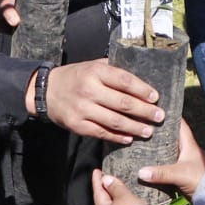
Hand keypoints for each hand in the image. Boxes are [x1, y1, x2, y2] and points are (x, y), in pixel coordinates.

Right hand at [36, 59, 163, 142]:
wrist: (46, 91)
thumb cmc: (75, 77)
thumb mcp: (93, 66)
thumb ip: (113, 70)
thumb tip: (142, 77)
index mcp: (96, 72)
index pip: (125, 81)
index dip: (143, 90)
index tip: (156, 97)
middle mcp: (89, 89)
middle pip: (123, 103)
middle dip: (145, 111)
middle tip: (159, 116)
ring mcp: (82, 109)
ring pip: (114, 121)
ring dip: (135, 127)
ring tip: (149, 131)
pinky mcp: (77, 125)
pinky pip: (101, 133)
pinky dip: (117, 137)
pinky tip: (129, 138)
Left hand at [91, 170, 147, 204]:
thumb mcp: (122, 197)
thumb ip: (115, 188)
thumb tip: (106, 180)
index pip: (98, 191)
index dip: (97, 180)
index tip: (96, 171)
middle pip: (110, 199)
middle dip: (111, 188)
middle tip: (112, 177)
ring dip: (127, 196)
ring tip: (132, 185)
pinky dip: (142, 203)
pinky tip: (149, 198)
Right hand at [137, 119, 204, 197]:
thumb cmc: (201, 180)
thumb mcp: (180, 174)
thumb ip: (161, 173)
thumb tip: (141, 172)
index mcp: (188, 143)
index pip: (177, 122)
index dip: (166, 114)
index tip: (153, 108)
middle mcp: (185, 149)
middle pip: (168, 135)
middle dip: (155, 130)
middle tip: (139, 125)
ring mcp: (182, 160)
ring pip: (165, 148)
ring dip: (154, 147)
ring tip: (136, 141)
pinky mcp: (179, 172)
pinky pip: (164, 162)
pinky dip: (155, 161)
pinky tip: (143, 161)